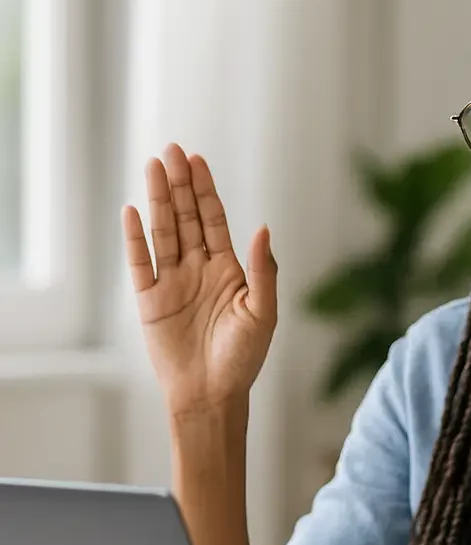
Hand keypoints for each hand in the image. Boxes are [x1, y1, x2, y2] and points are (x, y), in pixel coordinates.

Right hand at [122, 143, 277, 416]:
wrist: (213, 394)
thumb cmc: (244, 357)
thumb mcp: (263, 311)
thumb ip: (264, 270)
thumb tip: (264, 228)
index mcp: (228, 268)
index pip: (213, 219)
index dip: (205, 190)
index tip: (197, 161)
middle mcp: (198, 268)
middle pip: (186, 217)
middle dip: (180, 184)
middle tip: (172, 150)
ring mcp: (172, 282)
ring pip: (163, 231)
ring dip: (158, 200)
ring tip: (152, 167)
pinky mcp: (149, 301)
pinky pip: (140, 263)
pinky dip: (135, 238)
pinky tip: (133, 211)